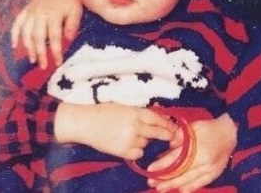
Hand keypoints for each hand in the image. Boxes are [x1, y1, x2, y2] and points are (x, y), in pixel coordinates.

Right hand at [11, 0, 81, 68]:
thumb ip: (72, 24)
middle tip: (43, 66)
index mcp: (54, 14)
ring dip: (28, 47)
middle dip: (40, 53)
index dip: (55, 51)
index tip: (58, 63)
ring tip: (32, 60)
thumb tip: (68, 40)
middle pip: (37, 37)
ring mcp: (31, 11)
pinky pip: (17, 22)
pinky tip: (14, 46)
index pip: (54, 36)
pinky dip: (14, 34)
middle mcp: (40, 13)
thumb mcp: (76, 10)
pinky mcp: (26, 10)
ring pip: (26, 32)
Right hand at [55, 102, 177, 159]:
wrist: (85, 123)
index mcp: (136, 112)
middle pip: (157, 133)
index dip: (168, 124)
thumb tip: (156, 116)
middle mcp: (135, 126)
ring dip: (146, 142)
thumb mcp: (124, 107)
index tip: (175, 127)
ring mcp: (130, 140)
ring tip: (135, 136)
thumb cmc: (103, 112)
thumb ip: (139, 113)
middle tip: (173, 138)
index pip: (157, 119)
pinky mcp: (123, 151)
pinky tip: (130, 145)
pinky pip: (138, 154)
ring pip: (147, 144)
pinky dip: (137, 151)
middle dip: (167, 135)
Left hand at [147, 113, 236, 191]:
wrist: (231, 132)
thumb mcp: (193, 127)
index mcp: (198, 147)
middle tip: (151, 183)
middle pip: (181, 172)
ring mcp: (210, 169)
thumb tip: (168, 145)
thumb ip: (180, 136)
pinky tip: (181, 191)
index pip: (176, 159)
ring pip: (189, 180)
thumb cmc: (210, 128)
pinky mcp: (215, 173)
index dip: (162, 165)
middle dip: (165, 179)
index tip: (150, 170)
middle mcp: (204, 161)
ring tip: (161, 189)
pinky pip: (201, 183)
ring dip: (174, 185)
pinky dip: (190, 188)